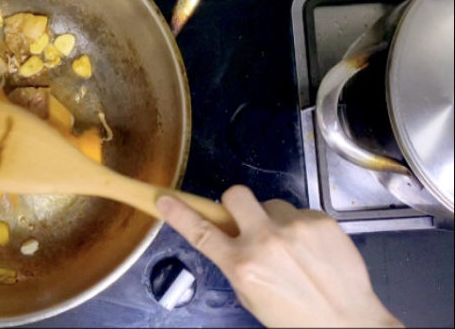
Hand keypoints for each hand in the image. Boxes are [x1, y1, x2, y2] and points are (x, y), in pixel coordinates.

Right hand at [157, 185, 402, 327]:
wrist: (347, 321)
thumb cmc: (296, 317)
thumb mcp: (251, 295)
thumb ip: (236, 264)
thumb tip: (230, 237)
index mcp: (243, 266)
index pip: (201, 231)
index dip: (179, 213)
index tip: (165, 198)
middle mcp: (266, 241)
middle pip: (234, 195)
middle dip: (235, 204)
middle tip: (246, 221)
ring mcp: (295, 227)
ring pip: (271, 203)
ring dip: (273, 219)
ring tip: (291, 246)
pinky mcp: (320, 220)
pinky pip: (299, 211)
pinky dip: (300, 226)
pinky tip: (311, 249)